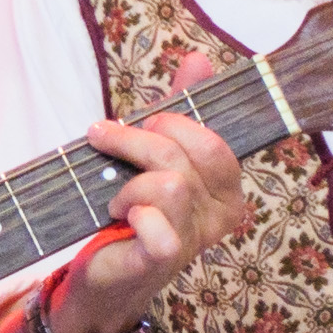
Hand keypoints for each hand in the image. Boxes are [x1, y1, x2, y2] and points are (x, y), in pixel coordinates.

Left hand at [0, 67, 252, 332]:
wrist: (106, 274)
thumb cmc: (133, 211)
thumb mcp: (157, 153)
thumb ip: (183, 108)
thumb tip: (199, 58)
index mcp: (227, 187)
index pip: (213, 141)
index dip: (172, 124)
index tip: (141, 123)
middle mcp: (222, 214)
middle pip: (183, 155)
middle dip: (135, 142)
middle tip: (108, 146)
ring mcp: (196, 239)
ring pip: (168, 185)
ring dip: (126, 184)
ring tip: (114, 199)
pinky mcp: (165, 260)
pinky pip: (158, 226)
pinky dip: (130, 214)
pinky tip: (120, 222)